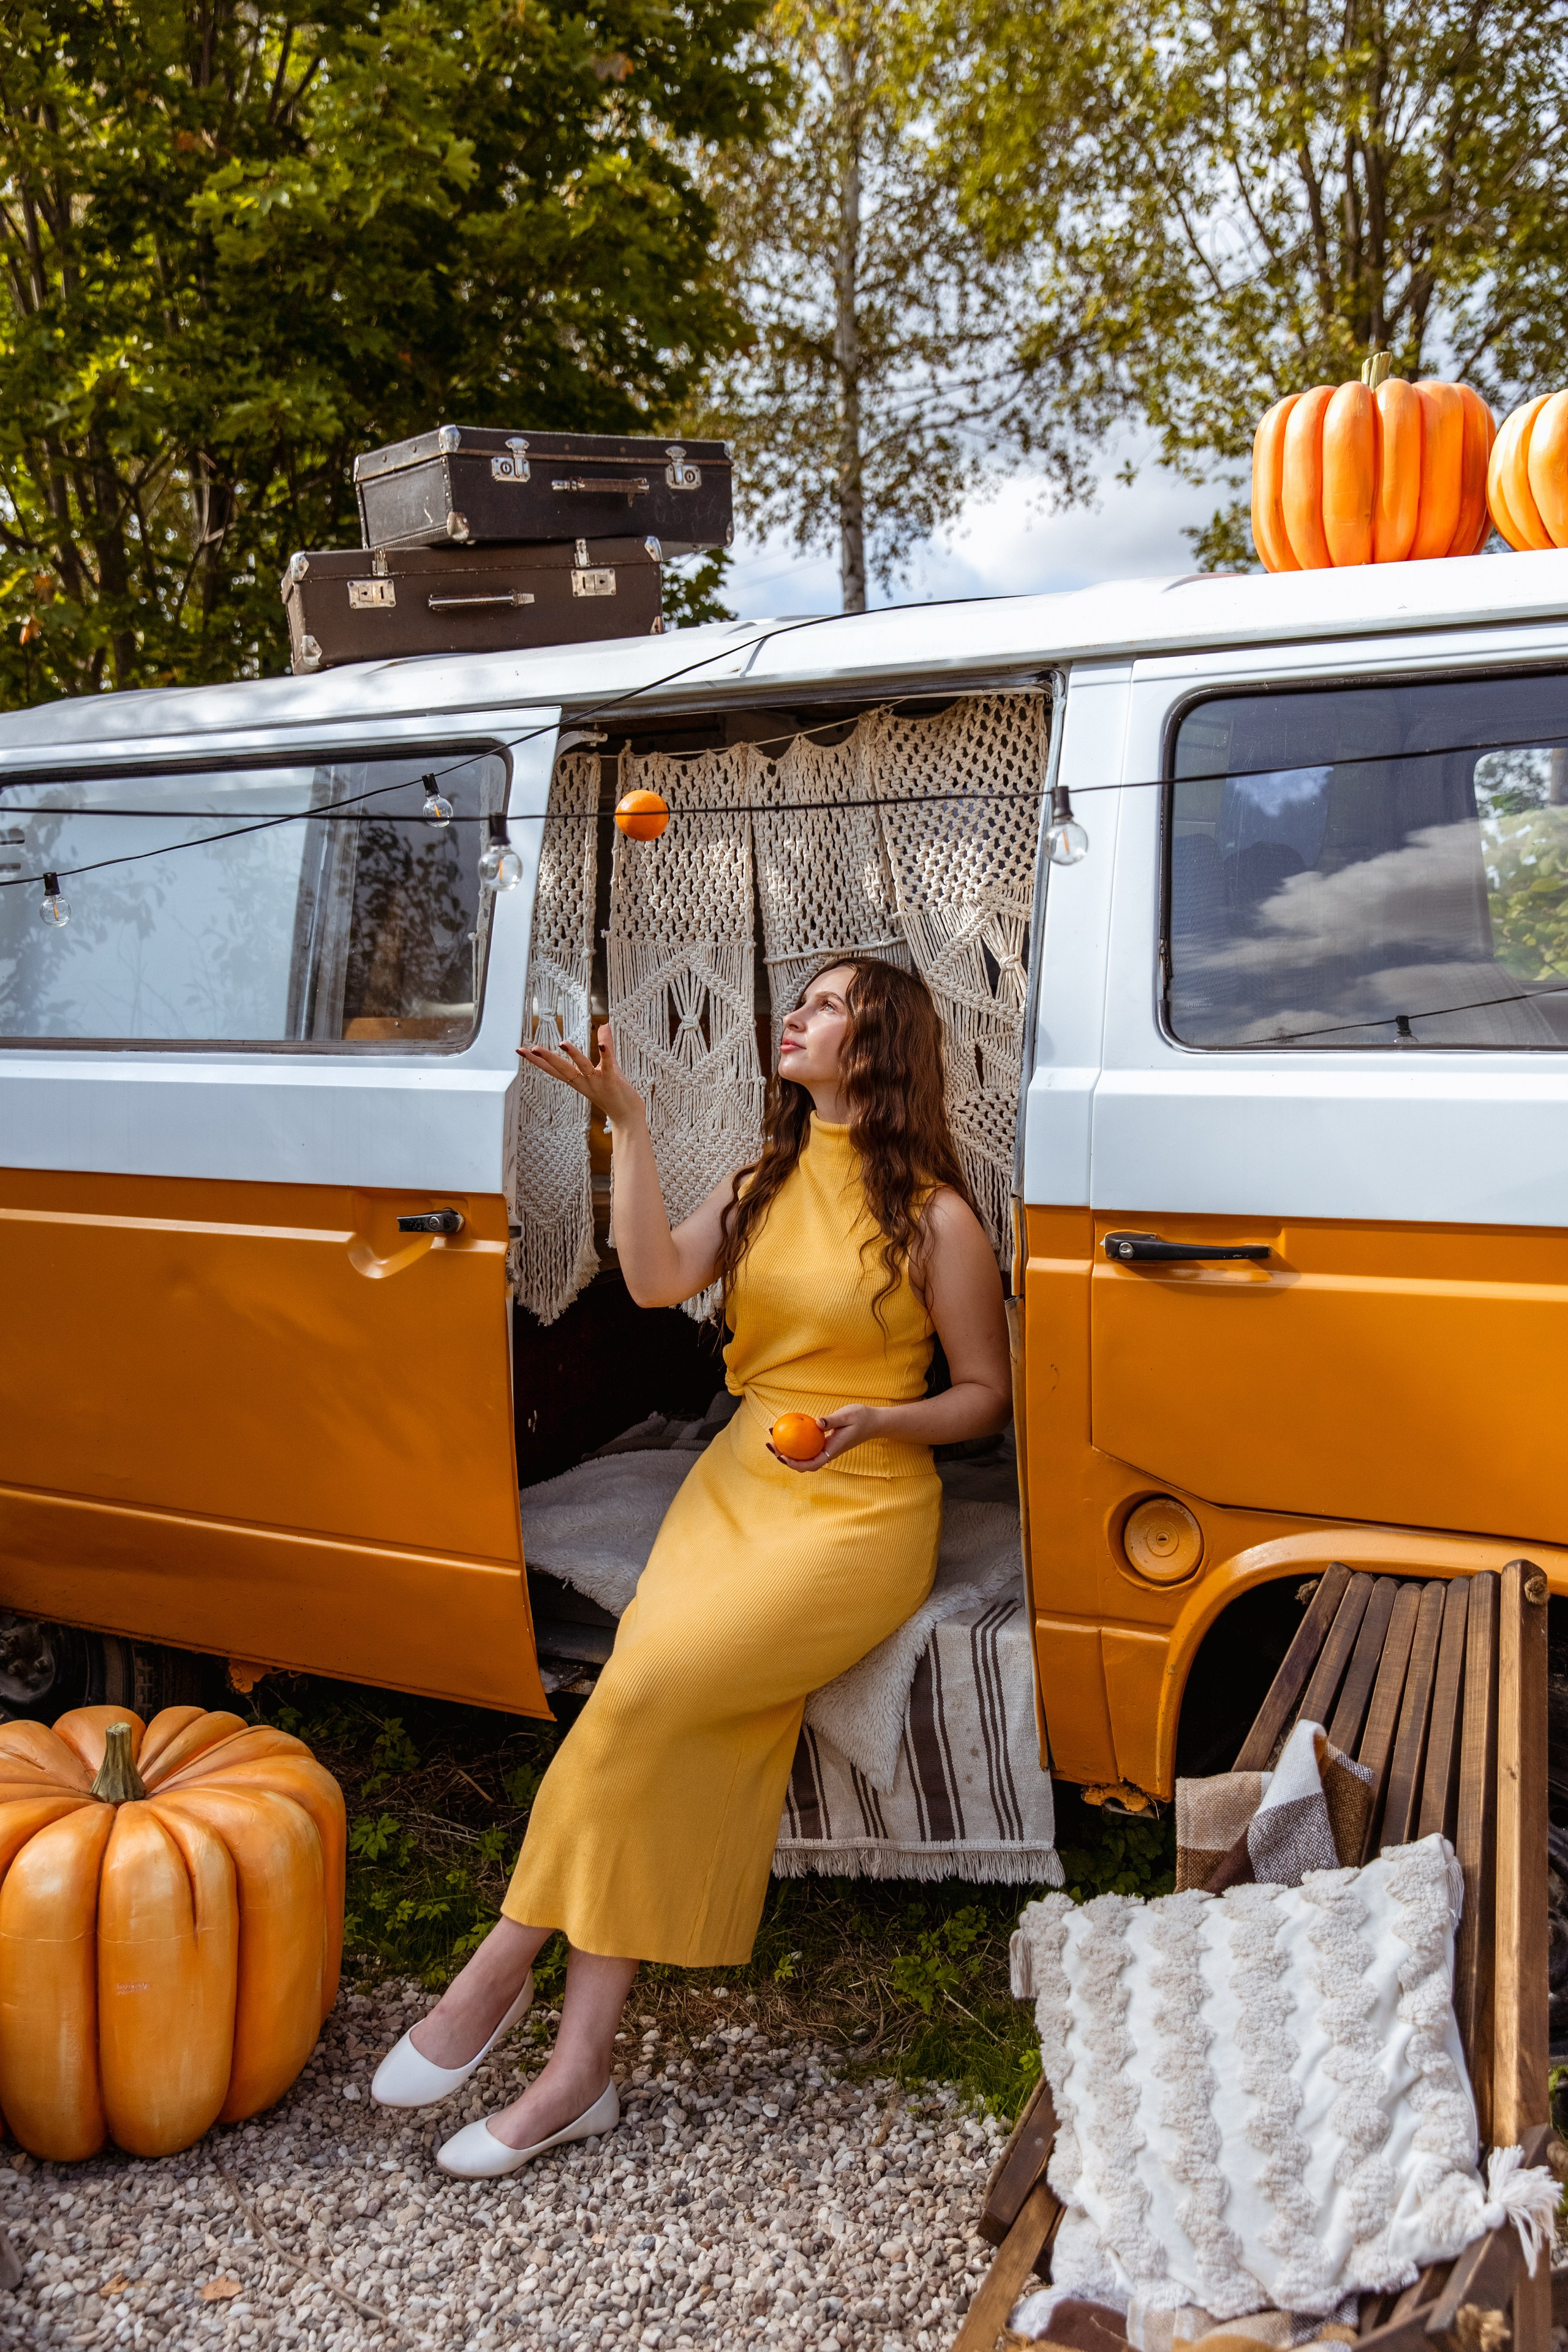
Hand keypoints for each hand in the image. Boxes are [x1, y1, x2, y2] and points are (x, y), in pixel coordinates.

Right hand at [517, 1022, 644, 1129]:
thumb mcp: (608, 1066)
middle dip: (547, 1059)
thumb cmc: (617, 1092)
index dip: (537, 1061)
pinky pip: (607, 1067)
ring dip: (573, 1056)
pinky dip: (605, 1055)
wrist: (628, 1115)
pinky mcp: (611, 1082)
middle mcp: (583, 1082)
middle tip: (531, 1049)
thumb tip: (604, 1025)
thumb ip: (606, 1045)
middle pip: (562, 1070)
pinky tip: (601, 1044)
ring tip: (562, 1043)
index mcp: (578, 1079)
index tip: (520, 1050)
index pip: (553, 1069)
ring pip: (582, 1068)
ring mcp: (597, 1083)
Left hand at [767, 1403, 883, 1472]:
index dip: (795, 1464)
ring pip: (802, 1455)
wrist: (872, 1421)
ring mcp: (824, 1449)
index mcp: (832, 1451)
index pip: (812, 1464)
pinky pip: (805, 1445)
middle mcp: (826, 1453)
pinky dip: (793, 1440)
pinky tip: (784, 1428)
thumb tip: (816, 1423)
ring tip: (771, 1436)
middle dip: (783, 1458)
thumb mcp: (847, 1416)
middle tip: (769, 1444)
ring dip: (786, 1449)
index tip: (782, 1457)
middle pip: (802, 1463)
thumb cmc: (861, 1418)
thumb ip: (832, 1420)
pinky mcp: (822, 1443)